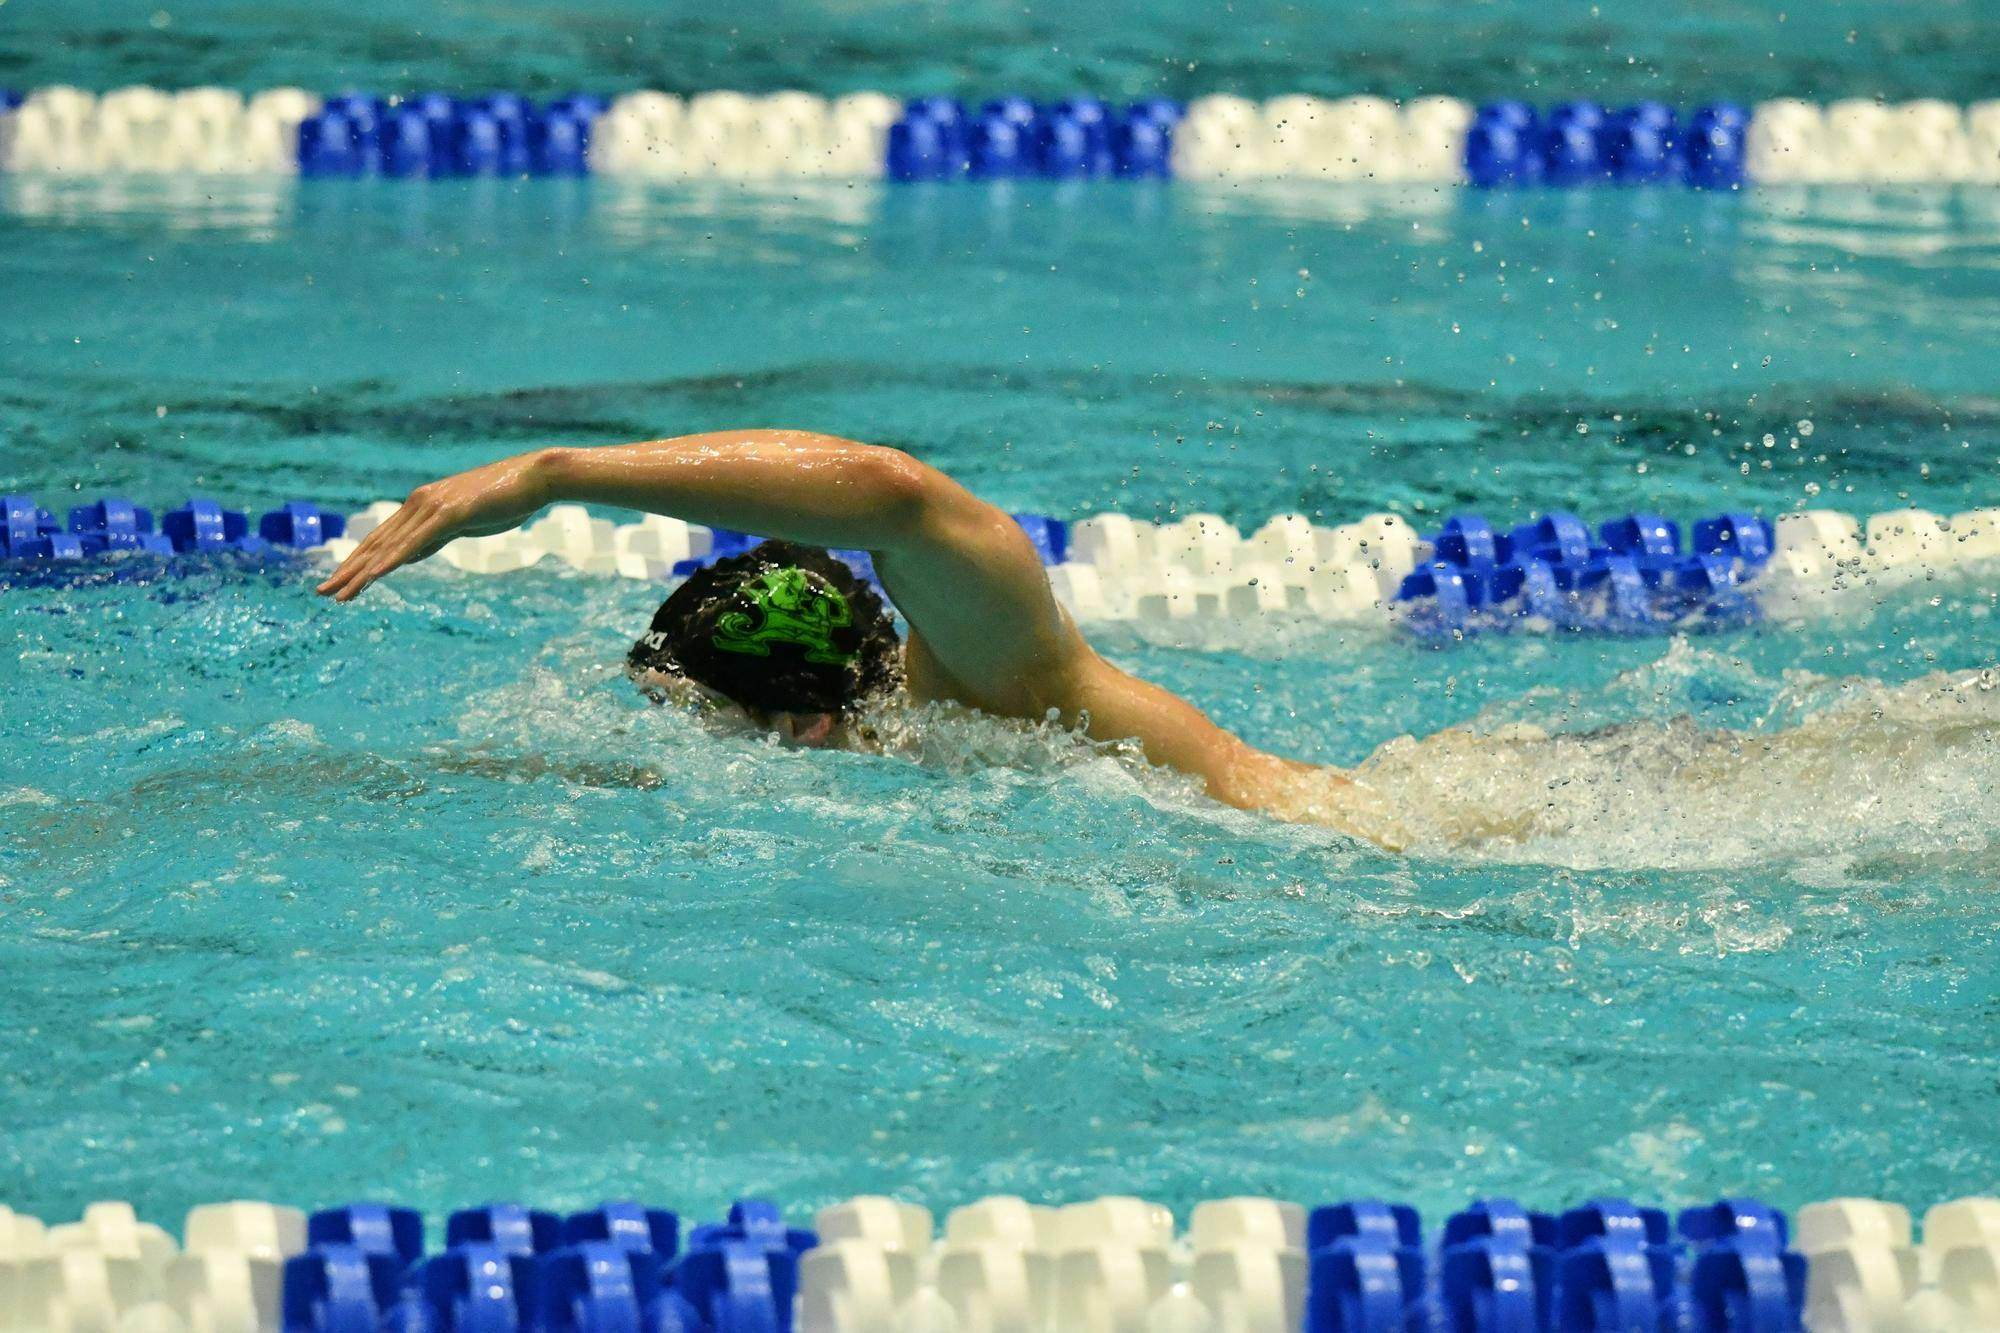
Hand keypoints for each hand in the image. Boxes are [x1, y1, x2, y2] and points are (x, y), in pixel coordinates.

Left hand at [316, 449, 559, 601]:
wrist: (534, 478)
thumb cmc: (505, 500)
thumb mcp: (465, 523)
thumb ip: (437, 534)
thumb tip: (415, 551)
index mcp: (422, 505)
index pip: (383, 539)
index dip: (358, 561)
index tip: (339, 582)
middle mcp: (419, 503)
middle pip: (377, 543)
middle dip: (348, 570)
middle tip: (322, 592)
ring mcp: (433, 507)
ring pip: (389, 546)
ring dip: (362, 572)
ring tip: (340, 593)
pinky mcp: (449, 513)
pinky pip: (415, 542)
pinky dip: (392, 560)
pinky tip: (373, 576)